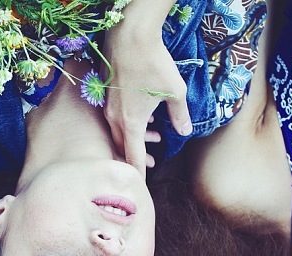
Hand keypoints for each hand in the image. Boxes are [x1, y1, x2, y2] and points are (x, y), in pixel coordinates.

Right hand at [102, 29, 190, 176]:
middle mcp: (114, 118)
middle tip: (149, 166)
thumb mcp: (175, 92)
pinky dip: (128, 121)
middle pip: (121, 147)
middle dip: (135, 158)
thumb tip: (185, 132)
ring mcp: (107, 105)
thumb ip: (180, 115)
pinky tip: (145, 114)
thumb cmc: (153, 63)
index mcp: (130, 124)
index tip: (141, 186)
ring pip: (117, 130)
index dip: (138, 174)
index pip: (133, 158)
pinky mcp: (106, 93)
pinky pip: (114, 115)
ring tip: (155, 137)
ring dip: (134, 137)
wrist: (129, 34)